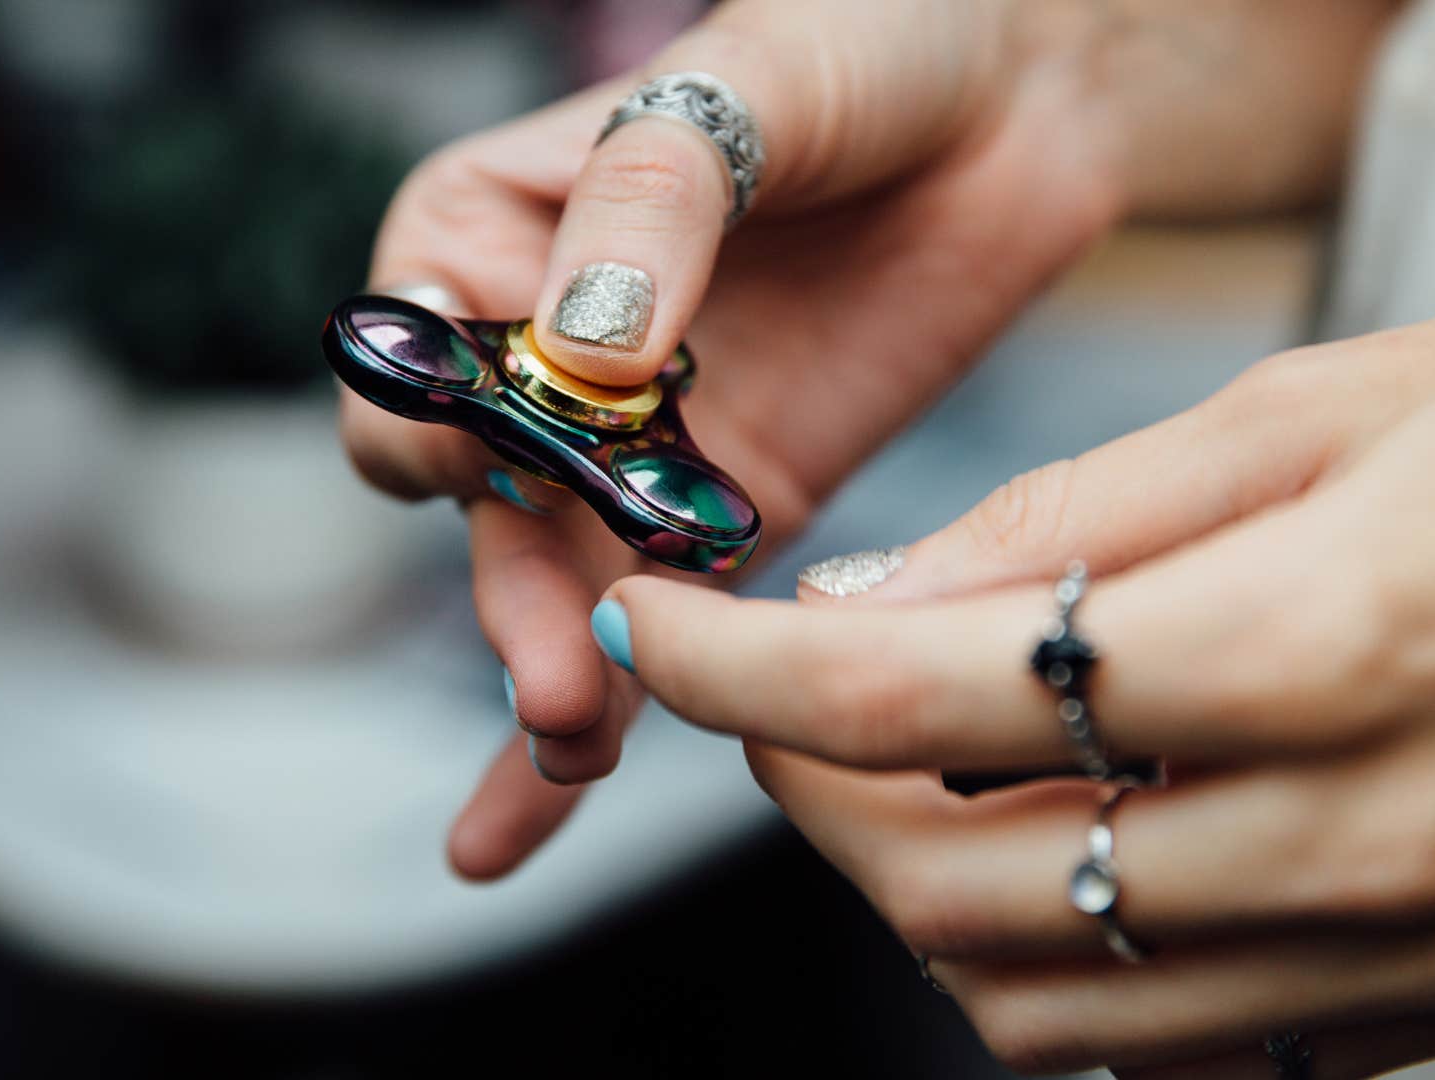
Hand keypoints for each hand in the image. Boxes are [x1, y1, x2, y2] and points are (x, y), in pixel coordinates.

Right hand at [342, 0, 1128, 877]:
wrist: (1026, 91)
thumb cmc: (864, 35)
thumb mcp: (746, 83)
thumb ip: (653, 207)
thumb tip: (586, 349)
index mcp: (499, 232)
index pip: (407, 358)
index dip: (431, 424)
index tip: (492, 459)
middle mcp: (548, 355)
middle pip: (477, 502)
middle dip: (508, 589)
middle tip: (566, 670)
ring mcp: (641, 443)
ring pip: (559, 584)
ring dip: (552, 676)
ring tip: (574, 746)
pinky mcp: (741, 506)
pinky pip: (670, 622)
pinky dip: (625, 712)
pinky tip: (538, 810)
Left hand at [597, 271, 1434, 1075]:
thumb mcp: (1312, 405)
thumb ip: (1065, 525)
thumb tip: (866, 605)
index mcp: (1318, 651)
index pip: (919, 704)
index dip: (745, 673)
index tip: (664, 634)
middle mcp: (1356, 846)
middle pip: (948, 890)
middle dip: (804, 795)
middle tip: (783, 695)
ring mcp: (1403, 959)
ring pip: (1036, 1005)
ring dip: (911, 889)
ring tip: (904, 768)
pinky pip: (1170, 1042)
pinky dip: (1058, 958)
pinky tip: (1066, 842)